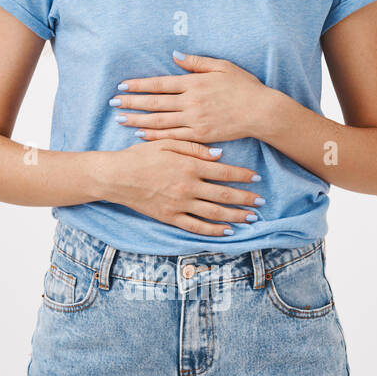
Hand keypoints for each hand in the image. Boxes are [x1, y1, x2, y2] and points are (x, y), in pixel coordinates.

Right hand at [101, 140, 262, 236]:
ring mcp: (179, 204)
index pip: (223, 172)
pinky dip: (213, 230)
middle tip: (261, 202)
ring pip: (214, 213)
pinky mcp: (170, 217)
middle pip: (224, 195)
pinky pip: (196, 227)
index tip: (256, 178)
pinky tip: (226, 231)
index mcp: (188, 166)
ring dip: (235, 216)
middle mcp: (187, 187)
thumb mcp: (166, 144)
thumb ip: (194, 148)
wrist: (115, 176)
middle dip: (245, 199)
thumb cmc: (139, 156)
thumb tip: (220, 155)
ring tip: (250, 218)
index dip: (242, 175)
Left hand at [109, 51, 271, 143]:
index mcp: (194, 83)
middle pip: (154, 103)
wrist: (262, 112)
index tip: (122, 86)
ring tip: (120, 118)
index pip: (159, 84)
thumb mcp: (222, 67)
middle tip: (112, 102)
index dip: (139, 85)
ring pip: (159, 121)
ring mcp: (195, 120)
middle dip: (131, 102)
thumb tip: (175, 54)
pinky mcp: (201, 135)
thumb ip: (197, 62)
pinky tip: (140, 133)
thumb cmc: (244, 87)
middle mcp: (191, 102)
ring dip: (137, 119)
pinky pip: (173, 136)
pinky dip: (155, 135)